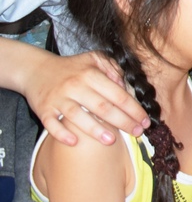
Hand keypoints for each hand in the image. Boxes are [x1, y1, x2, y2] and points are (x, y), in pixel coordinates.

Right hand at [22, 50, 147, 145]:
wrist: (36, 70)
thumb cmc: (72, 68)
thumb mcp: (94, 59)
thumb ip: (113, 69)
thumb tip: (126, 86)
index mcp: (90, 74)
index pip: (117, 94)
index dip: (133, 108)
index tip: (145, 120)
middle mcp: (75, 86)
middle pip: (102, 107)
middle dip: (123, 121)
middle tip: (137, 133)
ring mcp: (58, 99)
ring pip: (78, 116)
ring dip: (95, 130)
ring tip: (112, 140)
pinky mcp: (43, 110)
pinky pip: (52, 124)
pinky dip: (62, 134)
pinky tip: (74, 142)